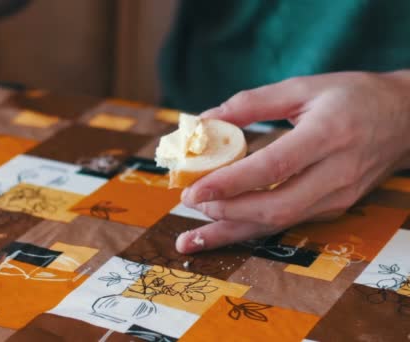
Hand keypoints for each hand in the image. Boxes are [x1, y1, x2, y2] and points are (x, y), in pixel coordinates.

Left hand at [176, 71, 409, 253]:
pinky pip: (287, 223)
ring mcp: (338, 197)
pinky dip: (251, 228)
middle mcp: (336, 174)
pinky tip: (223, 230)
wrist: (407, 119)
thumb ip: (251, 103)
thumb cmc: (351, 97)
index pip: (273, 167)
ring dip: (232, 232)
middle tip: (189, 205)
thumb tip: (204, 121)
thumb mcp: (303, 88)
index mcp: (327, 135)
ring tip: (193, 238)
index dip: (230, 183)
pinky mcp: (334, 209)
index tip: (193, 190)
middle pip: (275, 207)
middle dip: (226, 213)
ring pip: (279, 224)